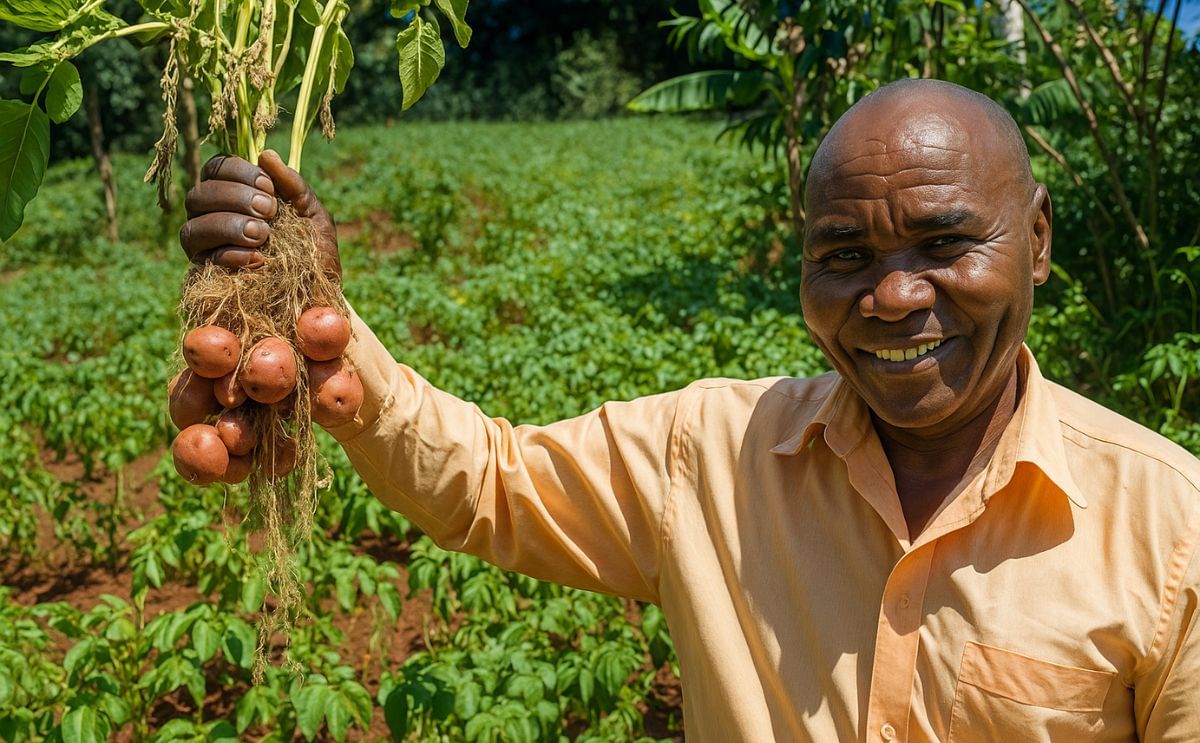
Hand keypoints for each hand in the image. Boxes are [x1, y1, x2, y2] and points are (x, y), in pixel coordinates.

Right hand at [179, 149, 340, 278]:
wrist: (319, 297)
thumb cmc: (315, 252)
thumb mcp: (313, 215)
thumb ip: (293, 185)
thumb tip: (266, 154)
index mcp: (235, 195)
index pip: (215, 168)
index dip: (237, 172)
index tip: (269, 188)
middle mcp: (213, 218)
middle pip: (199, 195)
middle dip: (234, 198)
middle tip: (269, 212)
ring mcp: (207, 248)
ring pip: (194, 226)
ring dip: (229, 225)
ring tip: (263, 235)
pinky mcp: (208, 275)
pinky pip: (204, 259)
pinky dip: (231, 254)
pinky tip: (257, 259)